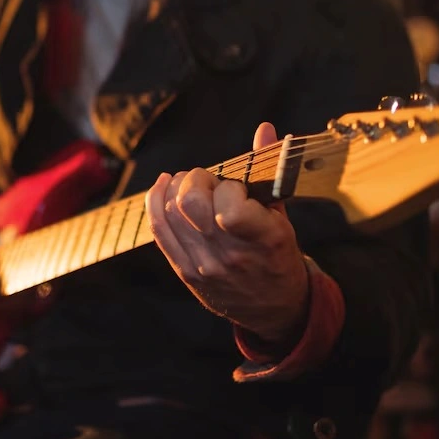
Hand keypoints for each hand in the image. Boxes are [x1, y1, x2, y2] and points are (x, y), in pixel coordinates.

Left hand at [145, 123, 308, 342]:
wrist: (273, 309)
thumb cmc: (279, 256)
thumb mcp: (283, 217)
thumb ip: (269, 171)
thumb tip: (266, 129)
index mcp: (262, 239)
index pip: (229, 206)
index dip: (228, 187)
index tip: (236, 188)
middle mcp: (230, 255)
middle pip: (191, 204)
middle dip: (196, 180)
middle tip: (208, 181)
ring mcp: (204, 265)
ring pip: (170, 214)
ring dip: (174, 188)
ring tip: (186, 182)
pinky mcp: (185, 272)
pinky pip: (159, 232)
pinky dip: (155, 203)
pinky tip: (162, 187)